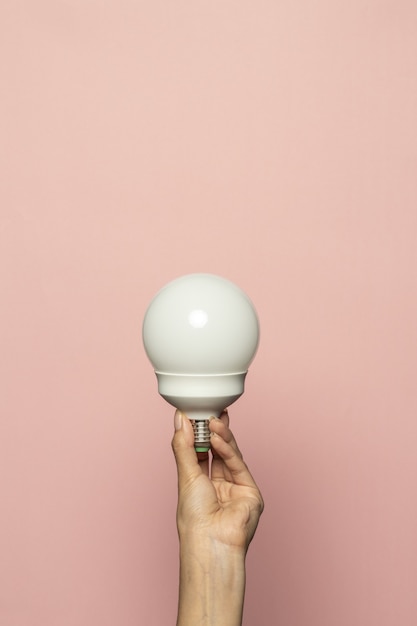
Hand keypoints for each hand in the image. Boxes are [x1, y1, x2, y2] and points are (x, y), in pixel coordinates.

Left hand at [171, 410, 263, 552]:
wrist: (210, 542)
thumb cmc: (194, 519)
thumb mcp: (185, 475)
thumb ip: (183, 445)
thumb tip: (179, 419)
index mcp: (201, 486)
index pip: (201, 454)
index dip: (199, 434)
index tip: (197, 414)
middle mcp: (220, 486)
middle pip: (218, 452)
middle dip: (214, 431)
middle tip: (210, 410)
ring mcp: (236, 488)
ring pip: (230, 455)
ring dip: (221, 436)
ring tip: (212, 420)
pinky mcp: (251, 491)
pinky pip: (238, 464)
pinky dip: (228, 449)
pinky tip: (217, 437)